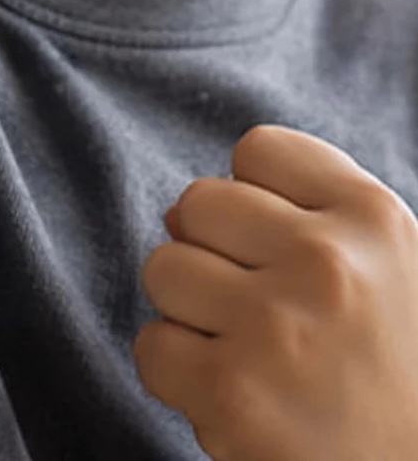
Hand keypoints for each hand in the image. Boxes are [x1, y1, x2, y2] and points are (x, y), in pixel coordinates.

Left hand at [135, 126, 417, 460]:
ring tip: (251, 353)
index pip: (259, 149)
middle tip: (266, 313)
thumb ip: (298, 219)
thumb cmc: (395, 370)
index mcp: (375, 219)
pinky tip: (236, 394)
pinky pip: (151, 345)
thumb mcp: (386, 270)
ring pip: (163, 268)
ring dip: (191, 313)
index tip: (283, 250)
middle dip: (214, 255)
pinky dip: (179, 375)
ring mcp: (276, 325)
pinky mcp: (231, 390)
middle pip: (196, 203)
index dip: (256, 200)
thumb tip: (176, 211)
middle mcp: (328, 262)